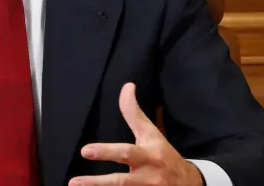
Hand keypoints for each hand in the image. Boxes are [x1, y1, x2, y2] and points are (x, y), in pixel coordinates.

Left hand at [71, 83, 202, 185]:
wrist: (189, 184)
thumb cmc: (163, 154)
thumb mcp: (151, 133)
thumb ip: (134, 113)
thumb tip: (127, 86)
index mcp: (149, 156)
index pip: (126, 153)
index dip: (106, 152)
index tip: (85, 151)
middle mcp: (148, 177)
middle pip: (122, 181)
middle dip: (98, 183)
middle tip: (74, 182)